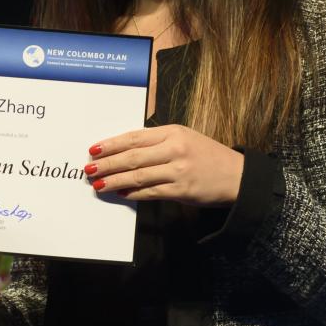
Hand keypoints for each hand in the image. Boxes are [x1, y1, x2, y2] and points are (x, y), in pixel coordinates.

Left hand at [85, 124, 243, 205]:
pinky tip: (120, 193)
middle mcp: (175, 149)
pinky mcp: (182, 190)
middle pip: (132, 157)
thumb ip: (157, 142)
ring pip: (138, 176)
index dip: (111, 144)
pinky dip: (133, 193)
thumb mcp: (184, 138)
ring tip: (98, 183)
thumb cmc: (207, 156)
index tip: (94, 149)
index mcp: (173, 133)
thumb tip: (124, 151)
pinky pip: (150, 192)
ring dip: (115, 180)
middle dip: (107, 163)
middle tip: (89, 169)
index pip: (134, 138)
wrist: (237, 176)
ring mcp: (178, 171)